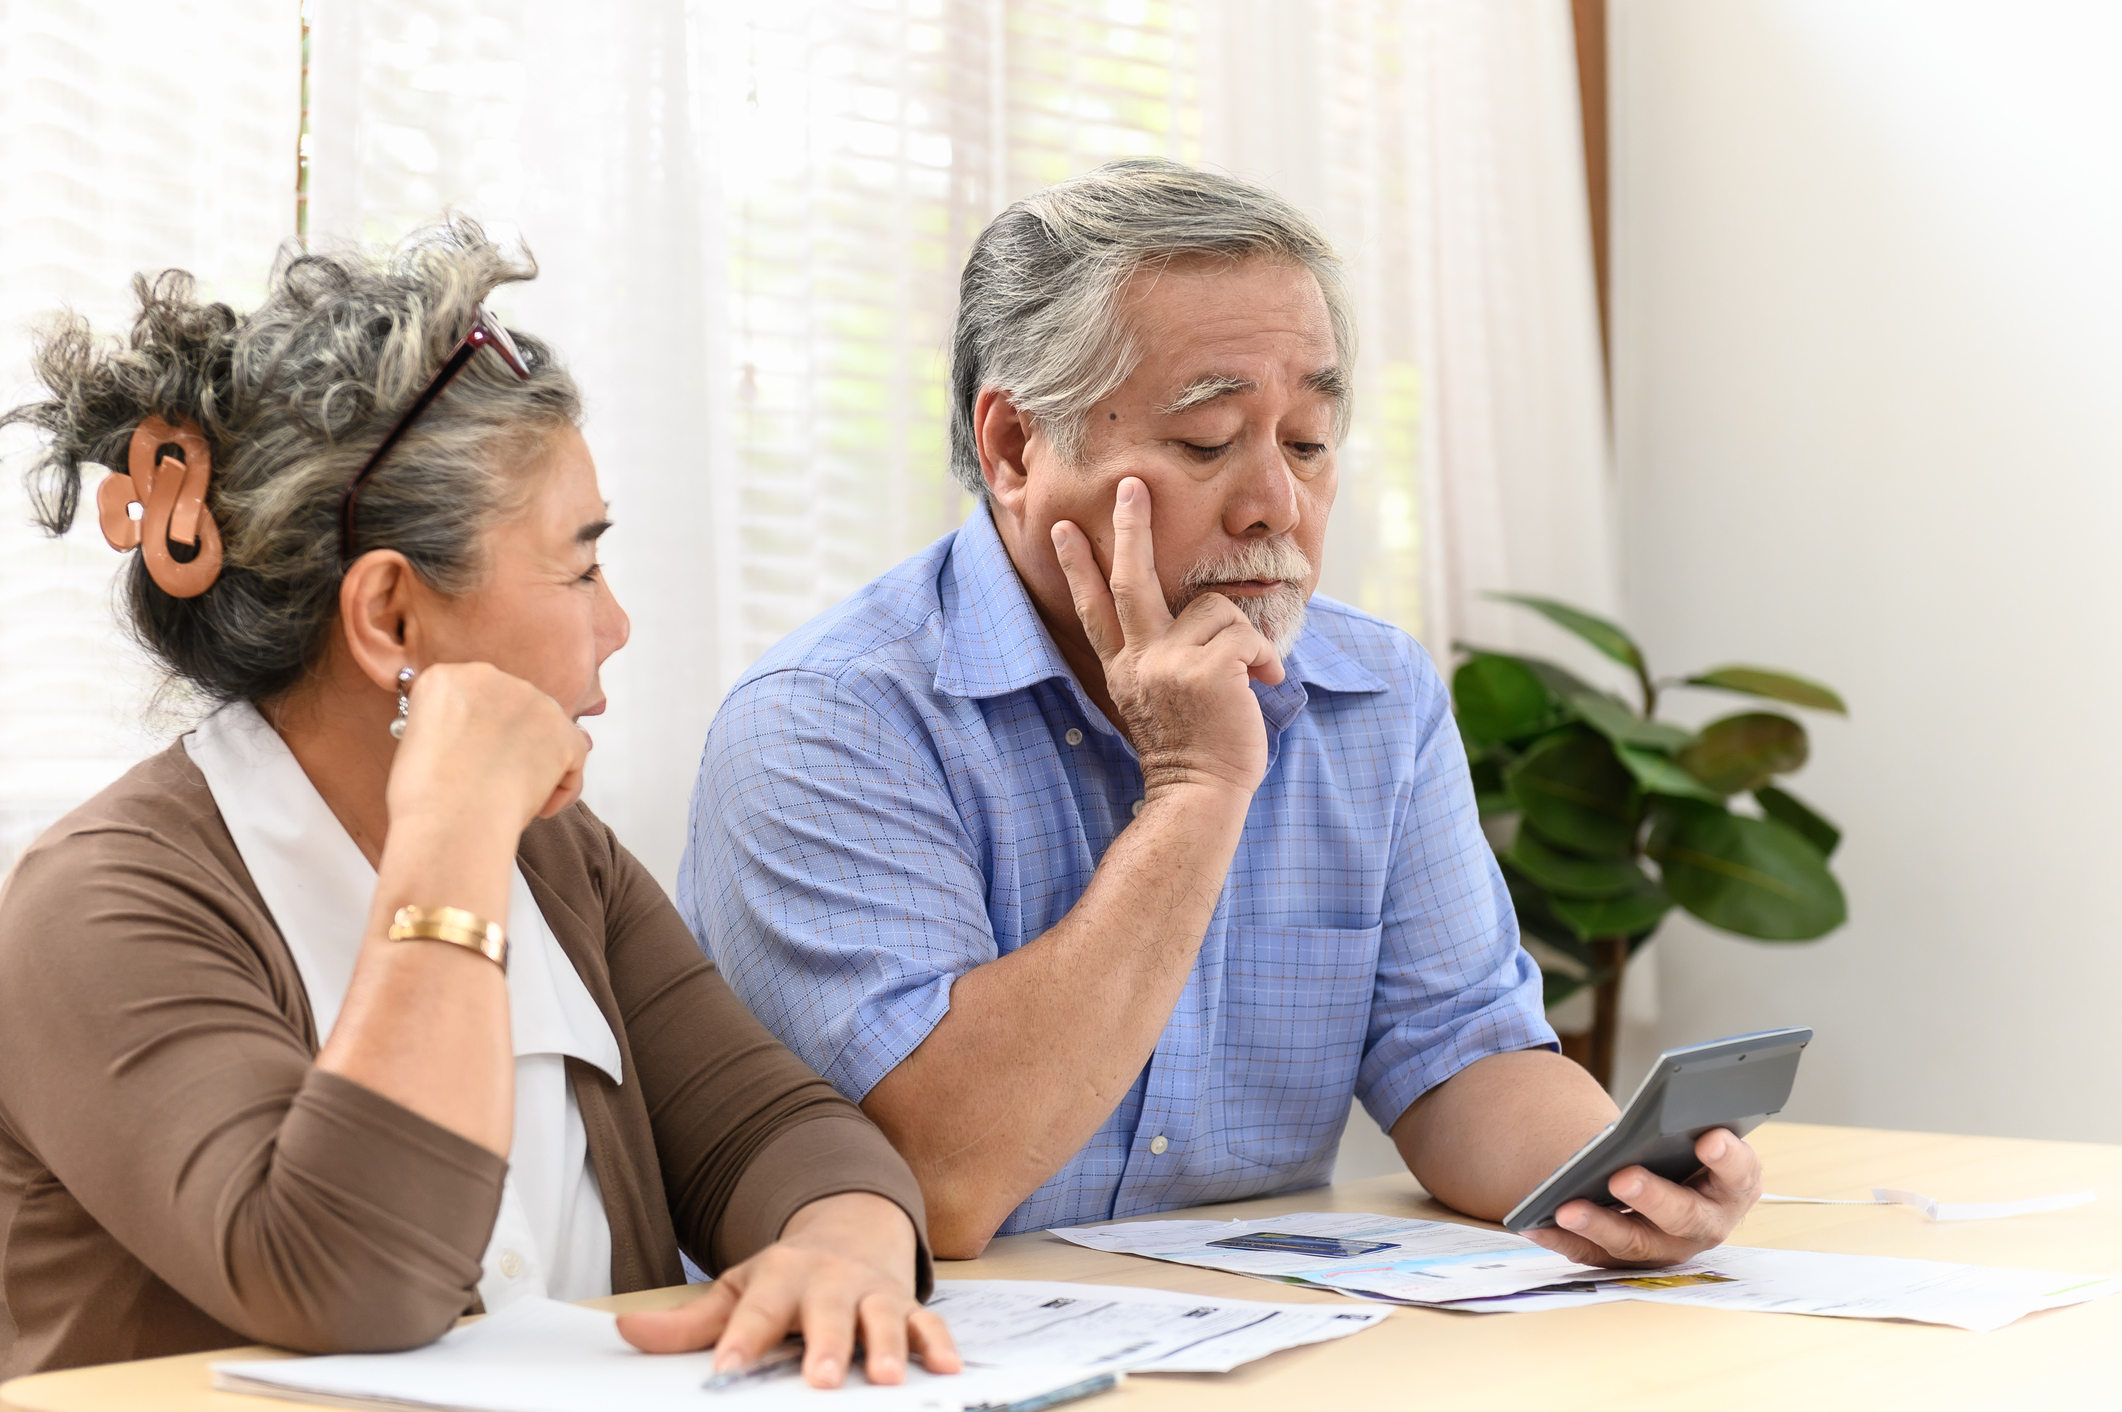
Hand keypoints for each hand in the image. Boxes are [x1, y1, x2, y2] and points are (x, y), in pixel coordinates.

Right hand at [386, 661, 590, 842]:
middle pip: (510, 707)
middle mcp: (492, 678)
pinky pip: (573, 752)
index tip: (468, 759)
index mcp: (447, 678)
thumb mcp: (417, 743)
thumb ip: (449, 725)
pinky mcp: (564, 732)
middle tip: (494, 778)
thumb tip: (479, 736)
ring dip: (536, 760)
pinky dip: (563, 783)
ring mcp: (533, 702)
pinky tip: (541, 807)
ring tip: (515, 796)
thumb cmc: (425, 796)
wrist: (450, 821)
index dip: (474, 732)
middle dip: (509, 741)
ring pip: (544, 729)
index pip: (471, 697)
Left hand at [616, 1193, 959, 1387]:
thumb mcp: (737, 1289)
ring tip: (885, 1378)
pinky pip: (928, 1323)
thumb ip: (687, 1323)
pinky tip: (947, 1368)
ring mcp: (872, 1292)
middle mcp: (830, 1280)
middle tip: (820, 1379)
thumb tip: (624, 1332)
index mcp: (781, 1276)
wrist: (850, 1230)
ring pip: (882, 1316)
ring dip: (887, 1345)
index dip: (743, 1341)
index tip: (726, 1372)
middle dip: (827, 1344)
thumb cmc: (788, 1278)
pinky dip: (939, 1344)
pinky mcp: (905, 1306)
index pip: (758, 1311)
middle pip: (828, 1312)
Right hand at [1051, 476, 1280, 797]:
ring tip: (1250, 677)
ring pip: (1215, 609)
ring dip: (1244, 639)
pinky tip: (1264, 685)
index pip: (1094, 607)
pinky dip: (1266, 658)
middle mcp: (1139, 660)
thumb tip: (1198, 615)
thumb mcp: (1158, 699)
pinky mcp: (1207, 670)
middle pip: (1130, 578)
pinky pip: (1246, 635)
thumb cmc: (1192, 751)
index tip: (1062, 529)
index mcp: (1125, 667)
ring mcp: (1170, 664)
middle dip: (1129, 526)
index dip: (1077, 566)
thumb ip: (1160, 658)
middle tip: (1133, 483)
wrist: (1200, 794)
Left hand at [1524, 1128, 1761, 1267]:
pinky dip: (1561, 1239)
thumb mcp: (1695, 1129)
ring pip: (1634, 1243)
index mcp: (1734, 1186)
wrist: (1663, 1173)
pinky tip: (1533, 1223)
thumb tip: (1673, 1099)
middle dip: (1653, 1197)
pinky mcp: (1626, 1259)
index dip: (1728, 1159)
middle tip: (1622, 1176)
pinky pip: (1591, 1254)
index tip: (1709, 1138)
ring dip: (1600, 1226)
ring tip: (1566, 1207)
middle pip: (1684, 1218)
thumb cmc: (1683, 1144)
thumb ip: (1691, 1119)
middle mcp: (1706, 1225)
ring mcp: (1666, 1247)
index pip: (1740, 1175)